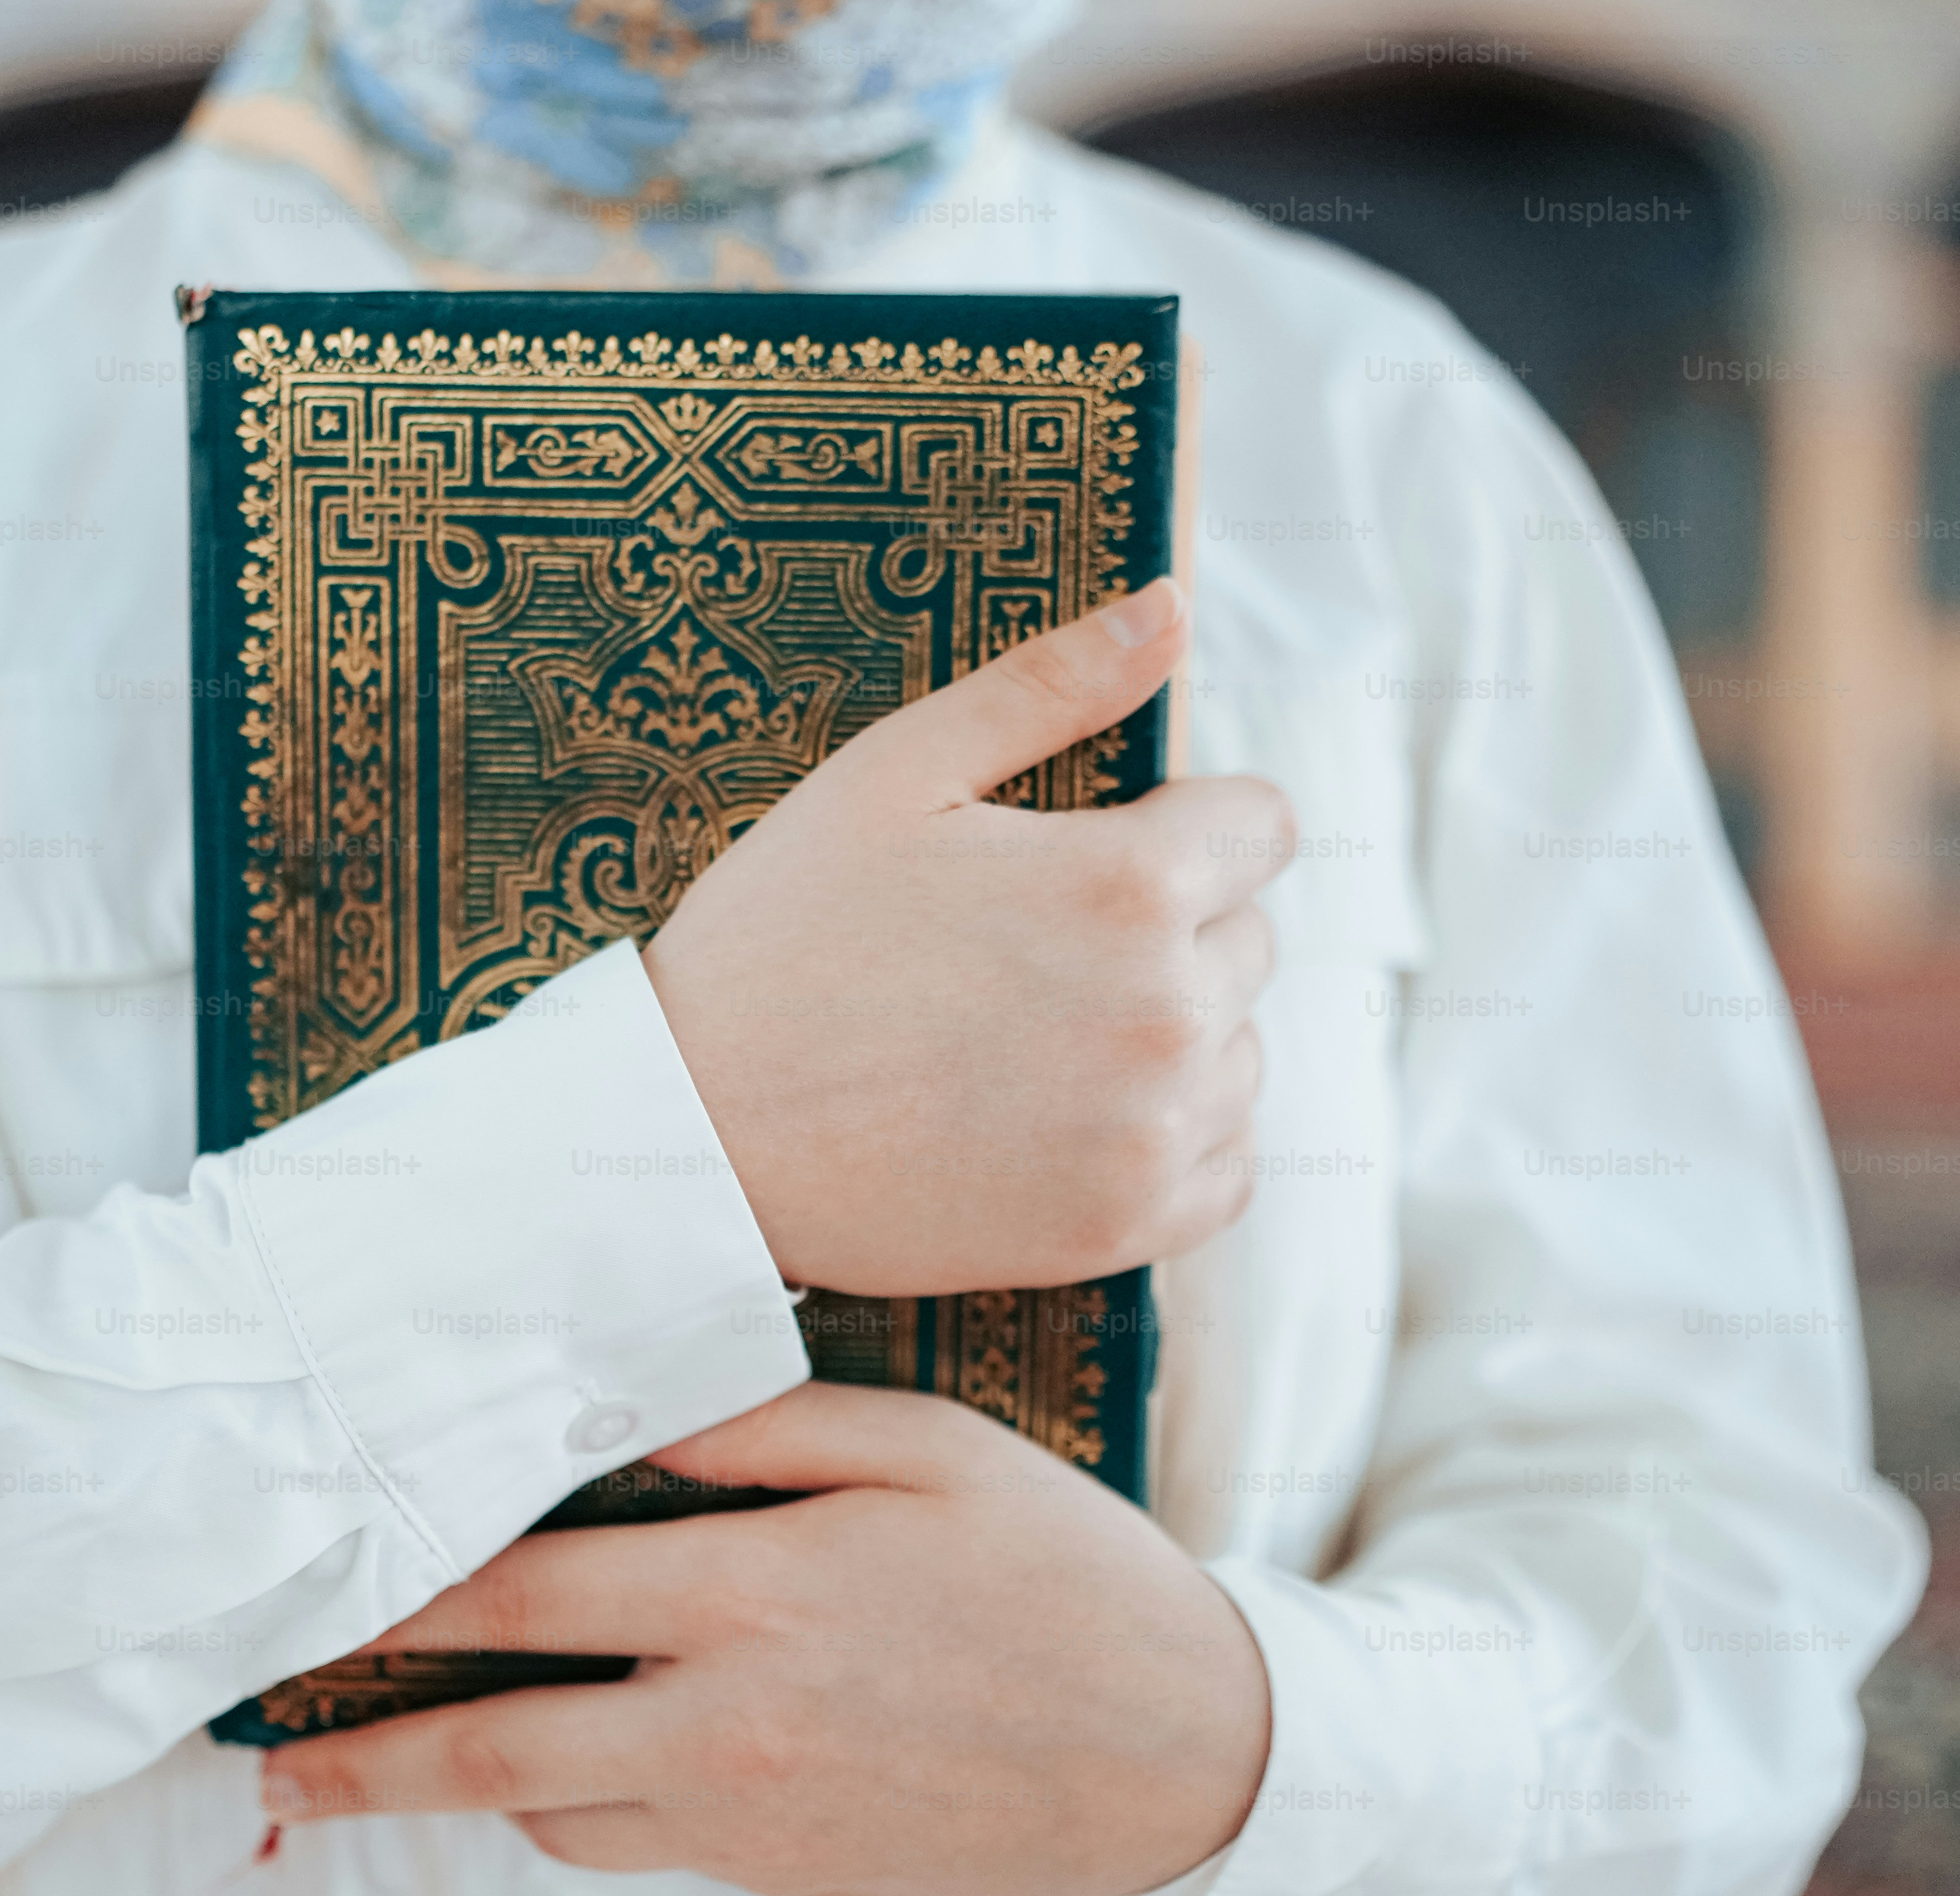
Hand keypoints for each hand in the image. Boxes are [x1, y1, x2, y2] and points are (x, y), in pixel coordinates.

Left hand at [258, 1383, 1272, 1895]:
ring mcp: (752, 1813)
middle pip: (497, 1747)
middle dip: (368, 1755)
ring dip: (465, 1788)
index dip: (405, 1600)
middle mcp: (729, 1717)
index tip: (318, 1604)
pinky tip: (565, 1768)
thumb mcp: (929, 1448)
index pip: (526, 1593)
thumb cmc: (1059, 1574)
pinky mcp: (783, 1872)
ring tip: (390, 1762)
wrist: (1180, 1751)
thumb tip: (633, 1421)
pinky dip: (575, 1811)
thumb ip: (768, 1425)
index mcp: (756, 1591)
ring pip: (555, 1814)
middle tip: (272, 1761)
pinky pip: (636, 1848)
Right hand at [643, 577, 1292, 1295]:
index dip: (1185, 826)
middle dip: (1169, 931)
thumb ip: (1049, 684)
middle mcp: (1168, 1011)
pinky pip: (1226, 1168)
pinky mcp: (1126, 1225)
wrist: (696, 1134)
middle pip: (1250, 941)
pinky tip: (1075, 1121)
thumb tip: (1171, 606)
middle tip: (1030, 956)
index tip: (1099, 854)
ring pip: (1240, 1055)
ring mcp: (1153, 1131)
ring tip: (1039, 1040)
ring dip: (1173, 1039)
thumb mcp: (895, 774)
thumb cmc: (780, 938)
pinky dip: (1174, 1143)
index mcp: (1128, 883)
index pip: (1263, 827)